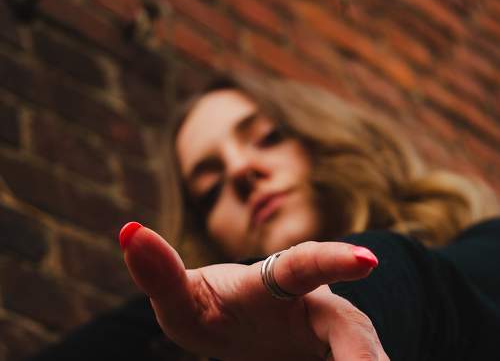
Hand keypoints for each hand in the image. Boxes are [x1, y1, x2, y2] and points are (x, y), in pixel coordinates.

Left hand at [121, 223, 388, 360]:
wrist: (249, 338)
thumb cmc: (216, 312)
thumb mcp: (184, 301)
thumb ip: (161, 272)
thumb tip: (127, 229)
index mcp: (280, 283)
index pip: (305, 265)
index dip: (335, 261)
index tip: (368, 261)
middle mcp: (317, 309)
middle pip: (350, 329)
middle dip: (363, 352)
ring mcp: (329, 340)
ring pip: (360, 355)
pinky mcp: (331, 356)